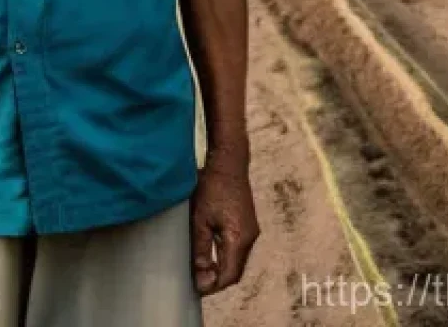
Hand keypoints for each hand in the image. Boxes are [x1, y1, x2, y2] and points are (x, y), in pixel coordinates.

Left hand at [190, 155, 258, 295]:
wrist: (229, 161)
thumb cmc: (211, 186)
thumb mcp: (200, 218)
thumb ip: (201, 248)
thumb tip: (201, 274)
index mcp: (240, 238)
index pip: (230, 275)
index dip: (213, 285)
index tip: (196, 288)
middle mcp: (250, 238)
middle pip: (235, 270)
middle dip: (218, 279)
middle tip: (197, 281)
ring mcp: (251, 230)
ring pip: (237, 260)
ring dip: (222, 268)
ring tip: (201, 269)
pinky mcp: (247, 223)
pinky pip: (238, 248)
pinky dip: (226, 256)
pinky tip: (212, 253)